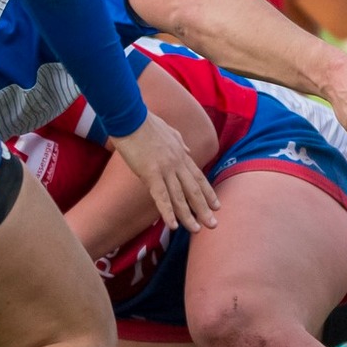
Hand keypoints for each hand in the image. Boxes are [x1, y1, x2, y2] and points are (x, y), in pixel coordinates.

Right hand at [106, 113, 206, 231]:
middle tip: (214, 224)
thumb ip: (181, 143)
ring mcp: (165, 169)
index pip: (198, 177)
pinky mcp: (150, 173)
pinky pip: (161, 197)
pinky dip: (168, 212)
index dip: (208, 193)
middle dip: (204, 209)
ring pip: (180, 197)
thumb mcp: (169, 131)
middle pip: (194, 190)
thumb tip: (188, 151)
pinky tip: (174, 225)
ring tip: (198, 230)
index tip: (217, 206)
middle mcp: (177, 163)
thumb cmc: (145, 123)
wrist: (130, 116)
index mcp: (181, 154)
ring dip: (190, 215)